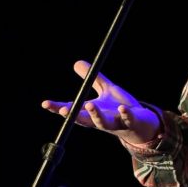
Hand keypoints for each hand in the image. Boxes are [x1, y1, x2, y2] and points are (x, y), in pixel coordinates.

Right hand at [41, 60, 159, 142]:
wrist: (142, 123)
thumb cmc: (121, 107)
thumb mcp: (106, 90)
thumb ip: (93, 78)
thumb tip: (77, 63)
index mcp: (92, 112)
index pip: (72, 110)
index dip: (57, 108)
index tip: (45, 103)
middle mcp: (100, 120)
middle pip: (83, 120)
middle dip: (73, 115)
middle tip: (63, 110)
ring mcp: (115, 123)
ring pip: (103, 123)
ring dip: (95, 115)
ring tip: (89, 105)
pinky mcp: (129, 123)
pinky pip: (126, 120)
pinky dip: (124, 114)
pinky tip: (122, 108)